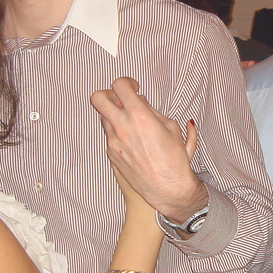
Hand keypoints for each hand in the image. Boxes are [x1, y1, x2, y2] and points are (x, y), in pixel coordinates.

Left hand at [91, 78, 205, 223]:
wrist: (168, 190)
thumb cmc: (175, 160)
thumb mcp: (171, 127)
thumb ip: (152, 110)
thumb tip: (140, 100)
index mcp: (139, 116)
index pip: (119, 85)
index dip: (126, 82)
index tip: (134, 87)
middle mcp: (122, 127)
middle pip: (98, 98)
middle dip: (109, 93)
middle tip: (122, 99)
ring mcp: (113, 142)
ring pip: (102, 116)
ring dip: (113, 113)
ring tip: (131, 121)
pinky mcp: (111, 154)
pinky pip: (108, 135)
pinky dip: (117, 131)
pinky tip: (133, 139)